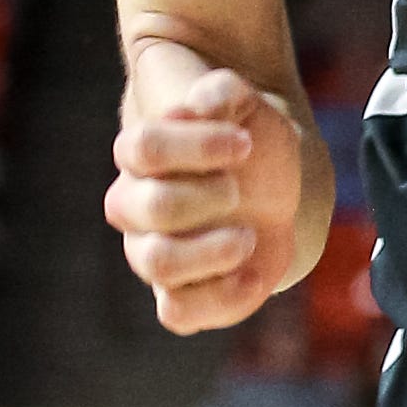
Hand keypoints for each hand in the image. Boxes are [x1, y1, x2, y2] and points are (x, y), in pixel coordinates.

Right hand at [103, 21, 315, 334]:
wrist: (271, 188)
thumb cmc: (248, 143)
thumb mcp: (245, 107)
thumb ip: (224, 92)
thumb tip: (208, 99)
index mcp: (141, 156)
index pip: (142, 147)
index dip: (196, 144)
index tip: (244, 142)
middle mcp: (135, 206)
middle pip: (151, 207)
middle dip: (209, 197)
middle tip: (242, 188)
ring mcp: (152, 253)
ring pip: (157, 264)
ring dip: (211, 251)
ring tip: (249, 235)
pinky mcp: (180, 294)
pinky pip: (177, 314)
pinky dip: (219, 298)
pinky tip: (253, 274)